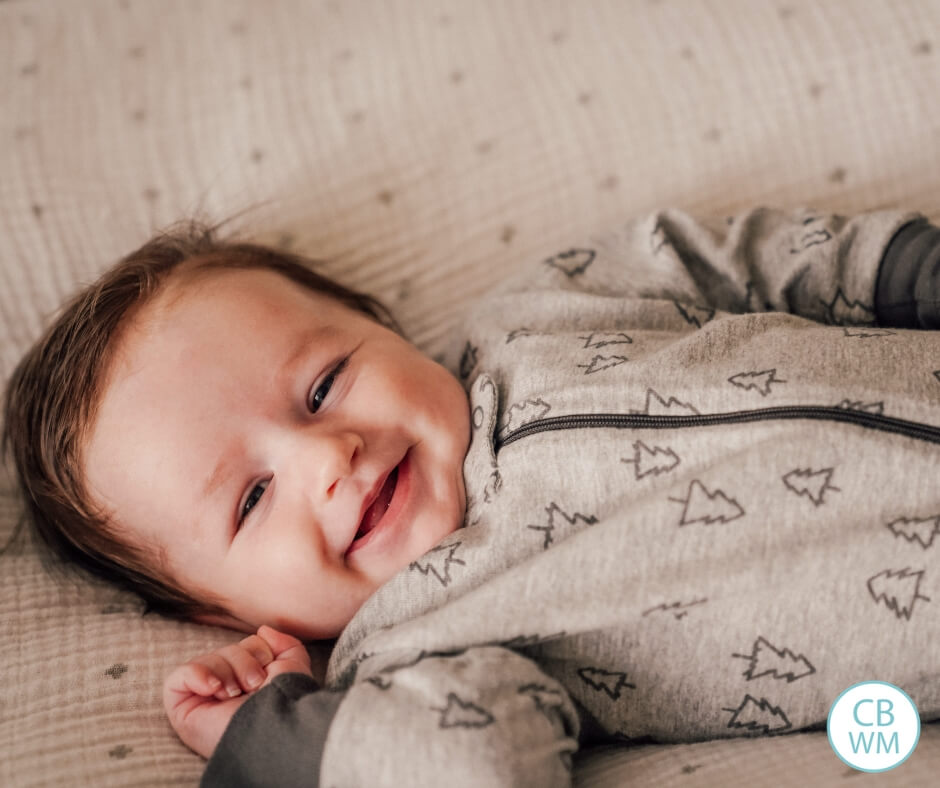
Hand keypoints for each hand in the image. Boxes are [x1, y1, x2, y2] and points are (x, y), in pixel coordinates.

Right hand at [163, 625, 313, 758]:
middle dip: (244, 663)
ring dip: (227, 673)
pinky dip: (198, 675)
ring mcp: (202, 699)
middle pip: (227, 650)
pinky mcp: (181, 708)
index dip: (260, 651)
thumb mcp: (293, 668)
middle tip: (253, 686)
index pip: (246, 646)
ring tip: (235, 694)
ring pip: (208, 659)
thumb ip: (285, 645)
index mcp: (249, 681)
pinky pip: (178, 677)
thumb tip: (263, 630)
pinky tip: (214, 689)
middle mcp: (226, 689)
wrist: (270, 730)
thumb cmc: (283, 703)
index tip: (268, 673)